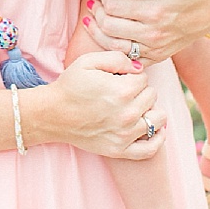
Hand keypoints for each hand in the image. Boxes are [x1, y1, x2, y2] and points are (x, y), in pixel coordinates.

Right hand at [32, 50, 166, 159]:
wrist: (52, 114)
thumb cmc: (70, 86)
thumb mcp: (88, 61)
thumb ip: (117, 58)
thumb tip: (139, 68)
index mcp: (122, 91)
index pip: (144, 78)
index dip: (132, 75)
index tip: (120, 79)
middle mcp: (127, 114)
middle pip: (152, 96)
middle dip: (141, 91)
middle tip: (123, 92)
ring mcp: (125, 135)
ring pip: (158, 119)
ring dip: (150, 110)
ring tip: (137, 108)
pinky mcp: (120, 150)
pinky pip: (151, 148)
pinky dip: (157, 138)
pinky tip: (153, 129)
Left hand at [80, 0, 209, 61]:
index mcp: (156, 11)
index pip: (114, 6)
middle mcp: (154, 33)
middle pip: (109, 25)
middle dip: (97, 11)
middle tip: (94, 1)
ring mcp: (155, 48)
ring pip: (113, 45)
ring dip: (97, 31)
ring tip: (91, 18)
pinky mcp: (157, 57)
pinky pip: (127, 59)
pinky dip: (112, 49)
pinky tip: (105, 36)